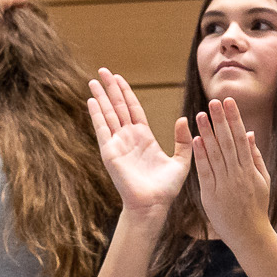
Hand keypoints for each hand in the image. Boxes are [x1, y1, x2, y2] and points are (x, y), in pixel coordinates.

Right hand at [87, 69, 190, 217]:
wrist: (154, 205)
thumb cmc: (166, 188)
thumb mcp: (181, 161)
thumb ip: (184, 140)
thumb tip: (185, 118)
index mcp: (144, 138)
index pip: (133, 109)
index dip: (126, 93)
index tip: (119, 78)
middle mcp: (128, 138)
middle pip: (117, 107)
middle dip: (111, 88)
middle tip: (103, 70)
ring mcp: (118, 144)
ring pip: (108, 114)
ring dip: (101, 97)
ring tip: (93, 80)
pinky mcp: (110, 152)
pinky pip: (102, 130)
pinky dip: (97, 115)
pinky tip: (91, 100)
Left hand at [189, 99, 272, 245]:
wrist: (250, 234)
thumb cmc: (256, 207)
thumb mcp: (263, 180)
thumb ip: (255, 157)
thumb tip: (249, 133)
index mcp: (250, 168)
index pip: (241, 138)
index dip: (234, 119)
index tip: (228, 102)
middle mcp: (238, 173)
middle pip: (228, 142)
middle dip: (221, 120)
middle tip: (214, 101)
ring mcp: (225, 183)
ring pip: (216, 154)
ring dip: (208, 133)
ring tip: (200, 115)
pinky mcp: (212, 194)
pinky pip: (206, 172)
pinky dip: (201, 156)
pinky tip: (195, 140)